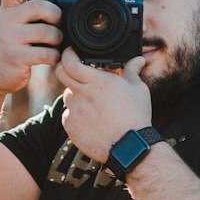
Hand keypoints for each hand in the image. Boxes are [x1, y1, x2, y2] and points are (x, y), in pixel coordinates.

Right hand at [0, 0, 62, 95]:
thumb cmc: (9, 48)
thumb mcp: (11, 27)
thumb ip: (27, 16)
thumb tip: (61, 8)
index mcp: (6, 11)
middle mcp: (5, 22)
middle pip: (38, 7)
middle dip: (56, 14)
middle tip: (58, 24)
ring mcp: (9, 40)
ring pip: (46, 32)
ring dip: (58, 38)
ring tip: (56, 44)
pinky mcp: (16, 58)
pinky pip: (46, 53)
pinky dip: (54, 56)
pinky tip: (52, 58)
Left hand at [55, 47, 150, 162]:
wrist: (129, 147)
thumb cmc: (135, 116)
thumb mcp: (138, 90)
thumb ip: (132, 71)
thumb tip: (138, 59)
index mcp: (97, 82)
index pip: (70, 62)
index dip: (67, 54)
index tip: (70, 52)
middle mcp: (82, 94)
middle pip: (60, 74)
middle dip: (64, 68)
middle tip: (74, 71)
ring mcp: (74, 111)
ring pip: (67, 96)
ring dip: (75, 95)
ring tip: (92, 104)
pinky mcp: (70, 127)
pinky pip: (68, 115)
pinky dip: (76, 114)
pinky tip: (91, 120)